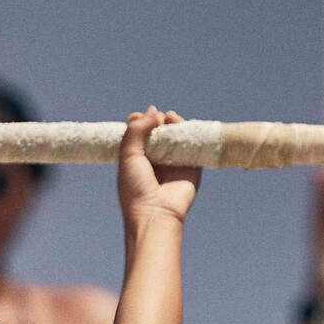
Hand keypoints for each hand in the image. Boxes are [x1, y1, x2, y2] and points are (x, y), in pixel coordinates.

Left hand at [117, 107, 200, 225]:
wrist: (156, 213)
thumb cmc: (136, 187)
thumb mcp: (127, 155)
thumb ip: (137, 130)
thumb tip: (154, 110)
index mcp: (137, 158)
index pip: (140, 133)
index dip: (141, 121)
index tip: (138, 118)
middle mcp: (156, 159)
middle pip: (160, 131)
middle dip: (159, 120)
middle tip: (159, 119)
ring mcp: (174, 163)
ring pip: (177, 136)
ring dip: (175, 123)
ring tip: (171, 118)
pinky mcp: (192, 167)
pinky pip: (195, 146)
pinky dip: (194, 133)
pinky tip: (189, 124)